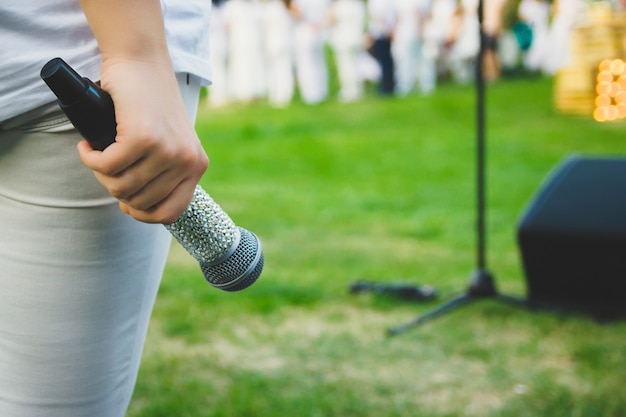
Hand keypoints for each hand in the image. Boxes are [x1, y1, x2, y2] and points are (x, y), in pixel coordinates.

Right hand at [77, 58, 208, 223]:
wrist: (142, 61)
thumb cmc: (150, 102)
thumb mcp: (170, 141)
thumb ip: (167, 170)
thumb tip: (139, 206)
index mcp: (197, 166)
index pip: (170, 213)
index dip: (141, 214)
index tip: (126, 201)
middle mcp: (187, 161)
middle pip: (139, 202)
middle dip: (115, 188)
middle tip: (106, 165)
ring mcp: (167, 150)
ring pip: (121, 187)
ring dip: (100, 173)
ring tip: (99, 153)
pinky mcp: (143, 138)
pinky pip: (107, 166)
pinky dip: (89, 158)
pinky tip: (88, 145)